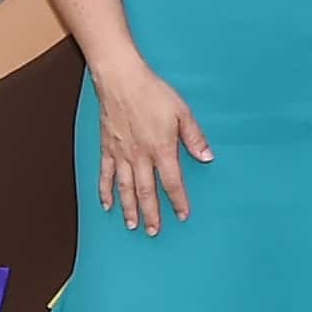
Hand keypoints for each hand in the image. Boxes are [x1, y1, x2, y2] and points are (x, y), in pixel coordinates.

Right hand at [92, 58, 211, 235]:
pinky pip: (105, 175)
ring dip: (129, 208)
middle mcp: (140, 156)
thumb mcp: (182, 112)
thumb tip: (207, 157)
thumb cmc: (153, 93)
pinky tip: (107, 205)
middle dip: (151, 213)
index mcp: (161, 148)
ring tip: (132, 225)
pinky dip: (105, 191)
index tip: (182, 215)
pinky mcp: (107, 148)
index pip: (172, 182)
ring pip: (125, 188)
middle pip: (146, 191)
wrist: (122, 80)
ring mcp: (121, 154)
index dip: (178, 200)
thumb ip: (194, 137)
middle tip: (154, 231)